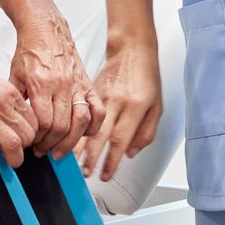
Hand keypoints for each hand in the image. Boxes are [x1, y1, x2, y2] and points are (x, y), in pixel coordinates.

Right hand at [0, 35, 38, 165]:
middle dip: (24, 146)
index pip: (32, 118)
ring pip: (13, 145)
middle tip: (17, 150)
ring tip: (9, 160)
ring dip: (13, 157)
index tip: (25, 137)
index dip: (30, 131)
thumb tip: (7, 113)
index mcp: (5, 90)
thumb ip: (0, 96)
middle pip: (27, 134)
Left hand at [9, 11, 102, 157]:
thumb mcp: (14, 75)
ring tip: (60, 150)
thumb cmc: (30, 50)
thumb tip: (15, 124)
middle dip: (50, 144)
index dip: (36, 138)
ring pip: (80, 121)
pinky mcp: (88, 84)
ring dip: (71, 141)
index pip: (43, 122)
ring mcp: (77, 85)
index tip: (31, 143)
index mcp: (41, 83)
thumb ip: (16, 100)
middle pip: (61, 126)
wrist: (46, 29)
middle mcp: (62, 85)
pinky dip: (94, 125)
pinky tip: (85, 134)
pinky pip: (98, 109)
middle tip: (42, 150)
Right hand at [78, 37, 162, 183]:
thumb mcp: (157, 107)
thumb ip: (146, 133)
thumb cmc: (146, 78)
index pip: (121, 140)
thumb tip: (130, 153)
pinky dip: (74, 128)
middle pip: (100, 135)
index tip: (105, 174)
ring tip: (71, 160)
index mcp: (135, 107)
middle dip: (91, 158)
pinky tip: (67, 139)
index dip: (111, 161)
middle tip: (85, 173)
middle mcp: (117, 102)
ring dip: (78, 145)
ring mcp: (101, 96)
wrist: (132, 50)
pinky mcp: (91, 91)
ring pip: (87, 125)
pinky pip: (82, 113)